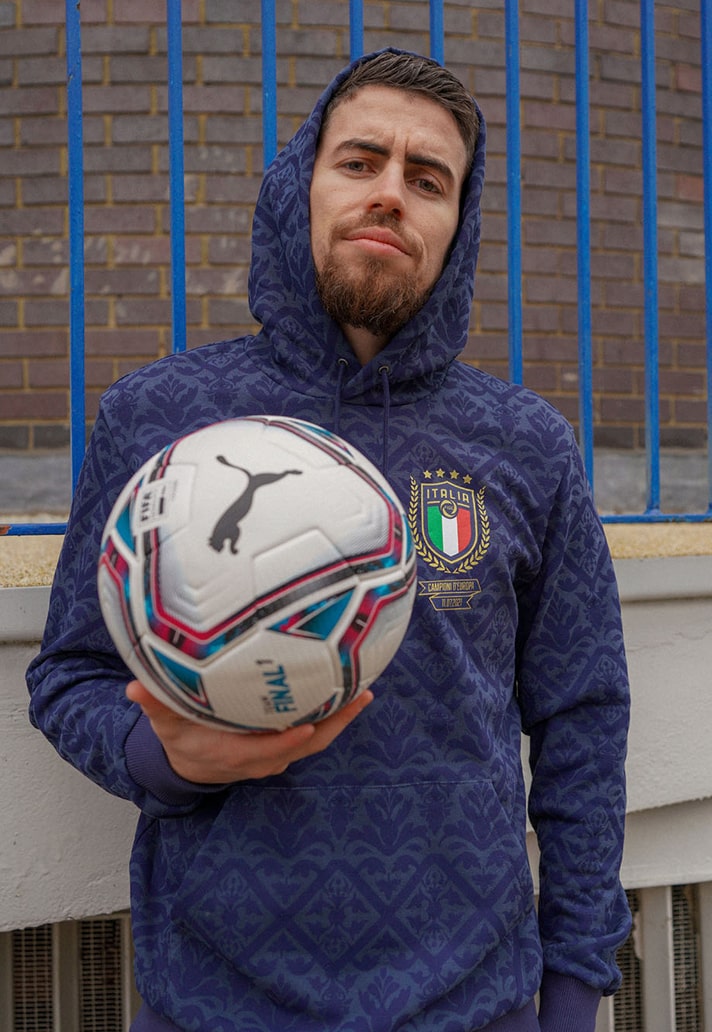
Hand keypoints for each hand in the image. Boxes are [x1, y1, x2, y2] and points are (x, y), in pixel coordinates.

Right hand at [126, 680, 372, 783]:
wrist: (191, 766)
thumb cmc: (180, 740)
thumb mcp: (164, 724)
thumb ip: (154, 705)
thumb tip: (135, 687)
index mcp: (233, 754)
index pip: (264, 752)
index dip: (285, 741)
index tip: (306, 724)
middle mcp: (262, 759)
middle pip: (303, 745)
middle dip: (333, 724)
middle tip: (360, 696)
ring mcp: (277, 755)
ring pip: (315, 740)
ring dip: (340, 719)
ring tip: (365, 691)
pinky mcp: (285, 746)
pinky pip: (314, 732)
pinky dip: (333, 717)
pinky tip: (349, 691)